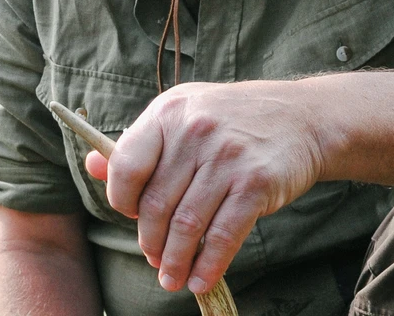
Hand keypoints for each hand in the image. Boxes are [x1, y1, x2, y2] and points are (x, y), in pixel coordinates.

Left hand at [84, 80, 324, 294]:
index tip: (129, 217)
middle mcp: (194, 132)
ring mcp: (227, 157)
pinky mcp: (257, 183)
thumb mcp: (180, 114)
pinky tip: (200, 280)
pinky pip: (224, 235)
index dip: (121, 201)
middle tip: (154, 258)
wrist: (301, 117)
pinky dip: (209, 266)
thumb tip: (92, 167)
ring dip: (176, 261)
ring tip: (171, 278)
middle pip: (156, 203)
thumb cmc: (229, 119)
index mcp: (167, 112)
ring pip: (187, 225)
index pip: (126, 165)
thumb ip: (137, 144)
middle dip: (150, 241)